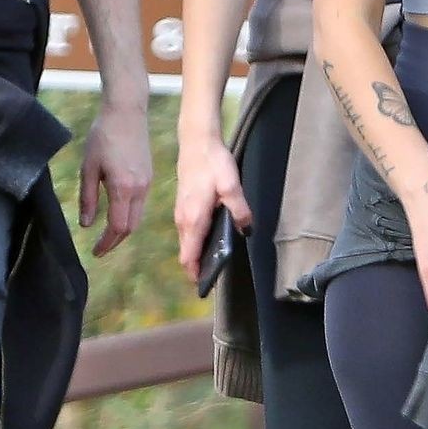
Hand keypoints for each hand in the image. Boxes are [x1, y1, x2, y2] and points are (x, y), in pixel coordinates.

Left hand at [80, 102, 151, 258]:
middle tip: (100, 248)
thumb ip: (88, 198)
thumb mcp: (88, 168)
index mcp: (123, 188)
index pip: (118, 227)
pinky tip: (117, 213)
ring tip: (107, 234)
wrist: (127, 112)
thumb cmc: (103, 136)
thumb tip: (86, 225)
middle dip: (116, 240)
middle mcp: (140, 190)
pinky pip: (141, 204)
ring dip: (123, 229)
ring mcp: (147, 183)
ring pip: (138, 217)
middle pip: (131, 226)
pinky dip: (129, 215)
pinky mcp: (149, 176)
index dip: (107, 243)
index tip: (95, 252)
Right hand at [175, 133, 252, 283]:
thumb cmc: (212, 162)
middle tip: (216, 278)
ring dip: (197, 255)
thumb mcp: (231, 185)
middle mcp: (183, 220)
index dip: (196, 274)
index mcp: (193, 219)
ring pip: (187, 243)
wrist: (197, 142)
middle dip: (198, 268)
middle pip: (186, 254)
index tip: (206, 286)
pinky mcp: (183, 207)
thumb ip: (239, 209)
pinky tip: (212, 240)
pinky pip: (188, 233)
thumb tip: (246, 229)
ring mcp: (181, 213)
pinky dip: (196, 242)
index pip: (188, 257)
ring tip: (215, 262)